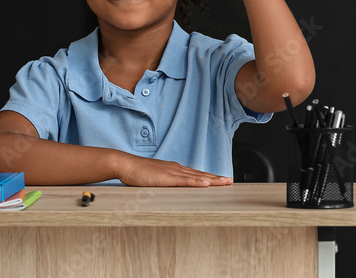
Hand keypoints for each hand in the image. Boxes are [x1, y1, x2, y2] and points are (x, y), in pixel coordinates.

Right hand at [116, 154, 232, 186]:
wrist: (125, 165)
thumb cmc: (137, 173)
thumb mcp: (154, 179)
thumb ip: (163, 183)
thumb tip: (170, 190)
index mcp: (174, 169)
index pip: (195, 174)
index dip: (208, 177)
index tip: (220, 180)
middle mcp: (176, 169)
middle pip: (200, 174)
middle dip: (216, 178)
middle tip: (229, 181)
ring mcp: (172, 172)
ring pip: (196, 177)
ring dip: (212, 180)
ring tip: (225, 182)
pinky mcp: (166, 177)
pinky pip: (184, 180)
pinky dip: (197, 182)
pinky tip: (206, 183)